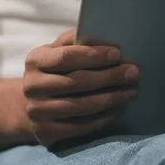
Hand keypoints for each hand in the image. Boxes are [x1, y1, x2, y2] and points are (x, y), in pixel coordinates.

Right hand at [22, 28, 139, 146]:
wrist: (32, 105)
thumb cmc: (54, 72)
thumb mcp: (57, 51)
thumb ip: (76, 41)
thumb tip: (105, 32)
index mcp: (35, 61)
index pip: (66, 57)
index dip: (93, 56)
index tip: (118, 54)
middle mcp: (31, 87)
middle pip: (76, 82)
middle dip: (109, 77)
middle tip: (133, 73)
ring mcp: (36, 112)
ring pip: (81, 106)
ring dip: (111, 99)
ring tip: (131, 91)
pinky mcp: (46, 132)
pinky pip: (81, 126)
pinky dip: (104, 118)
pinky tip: (119, 108)